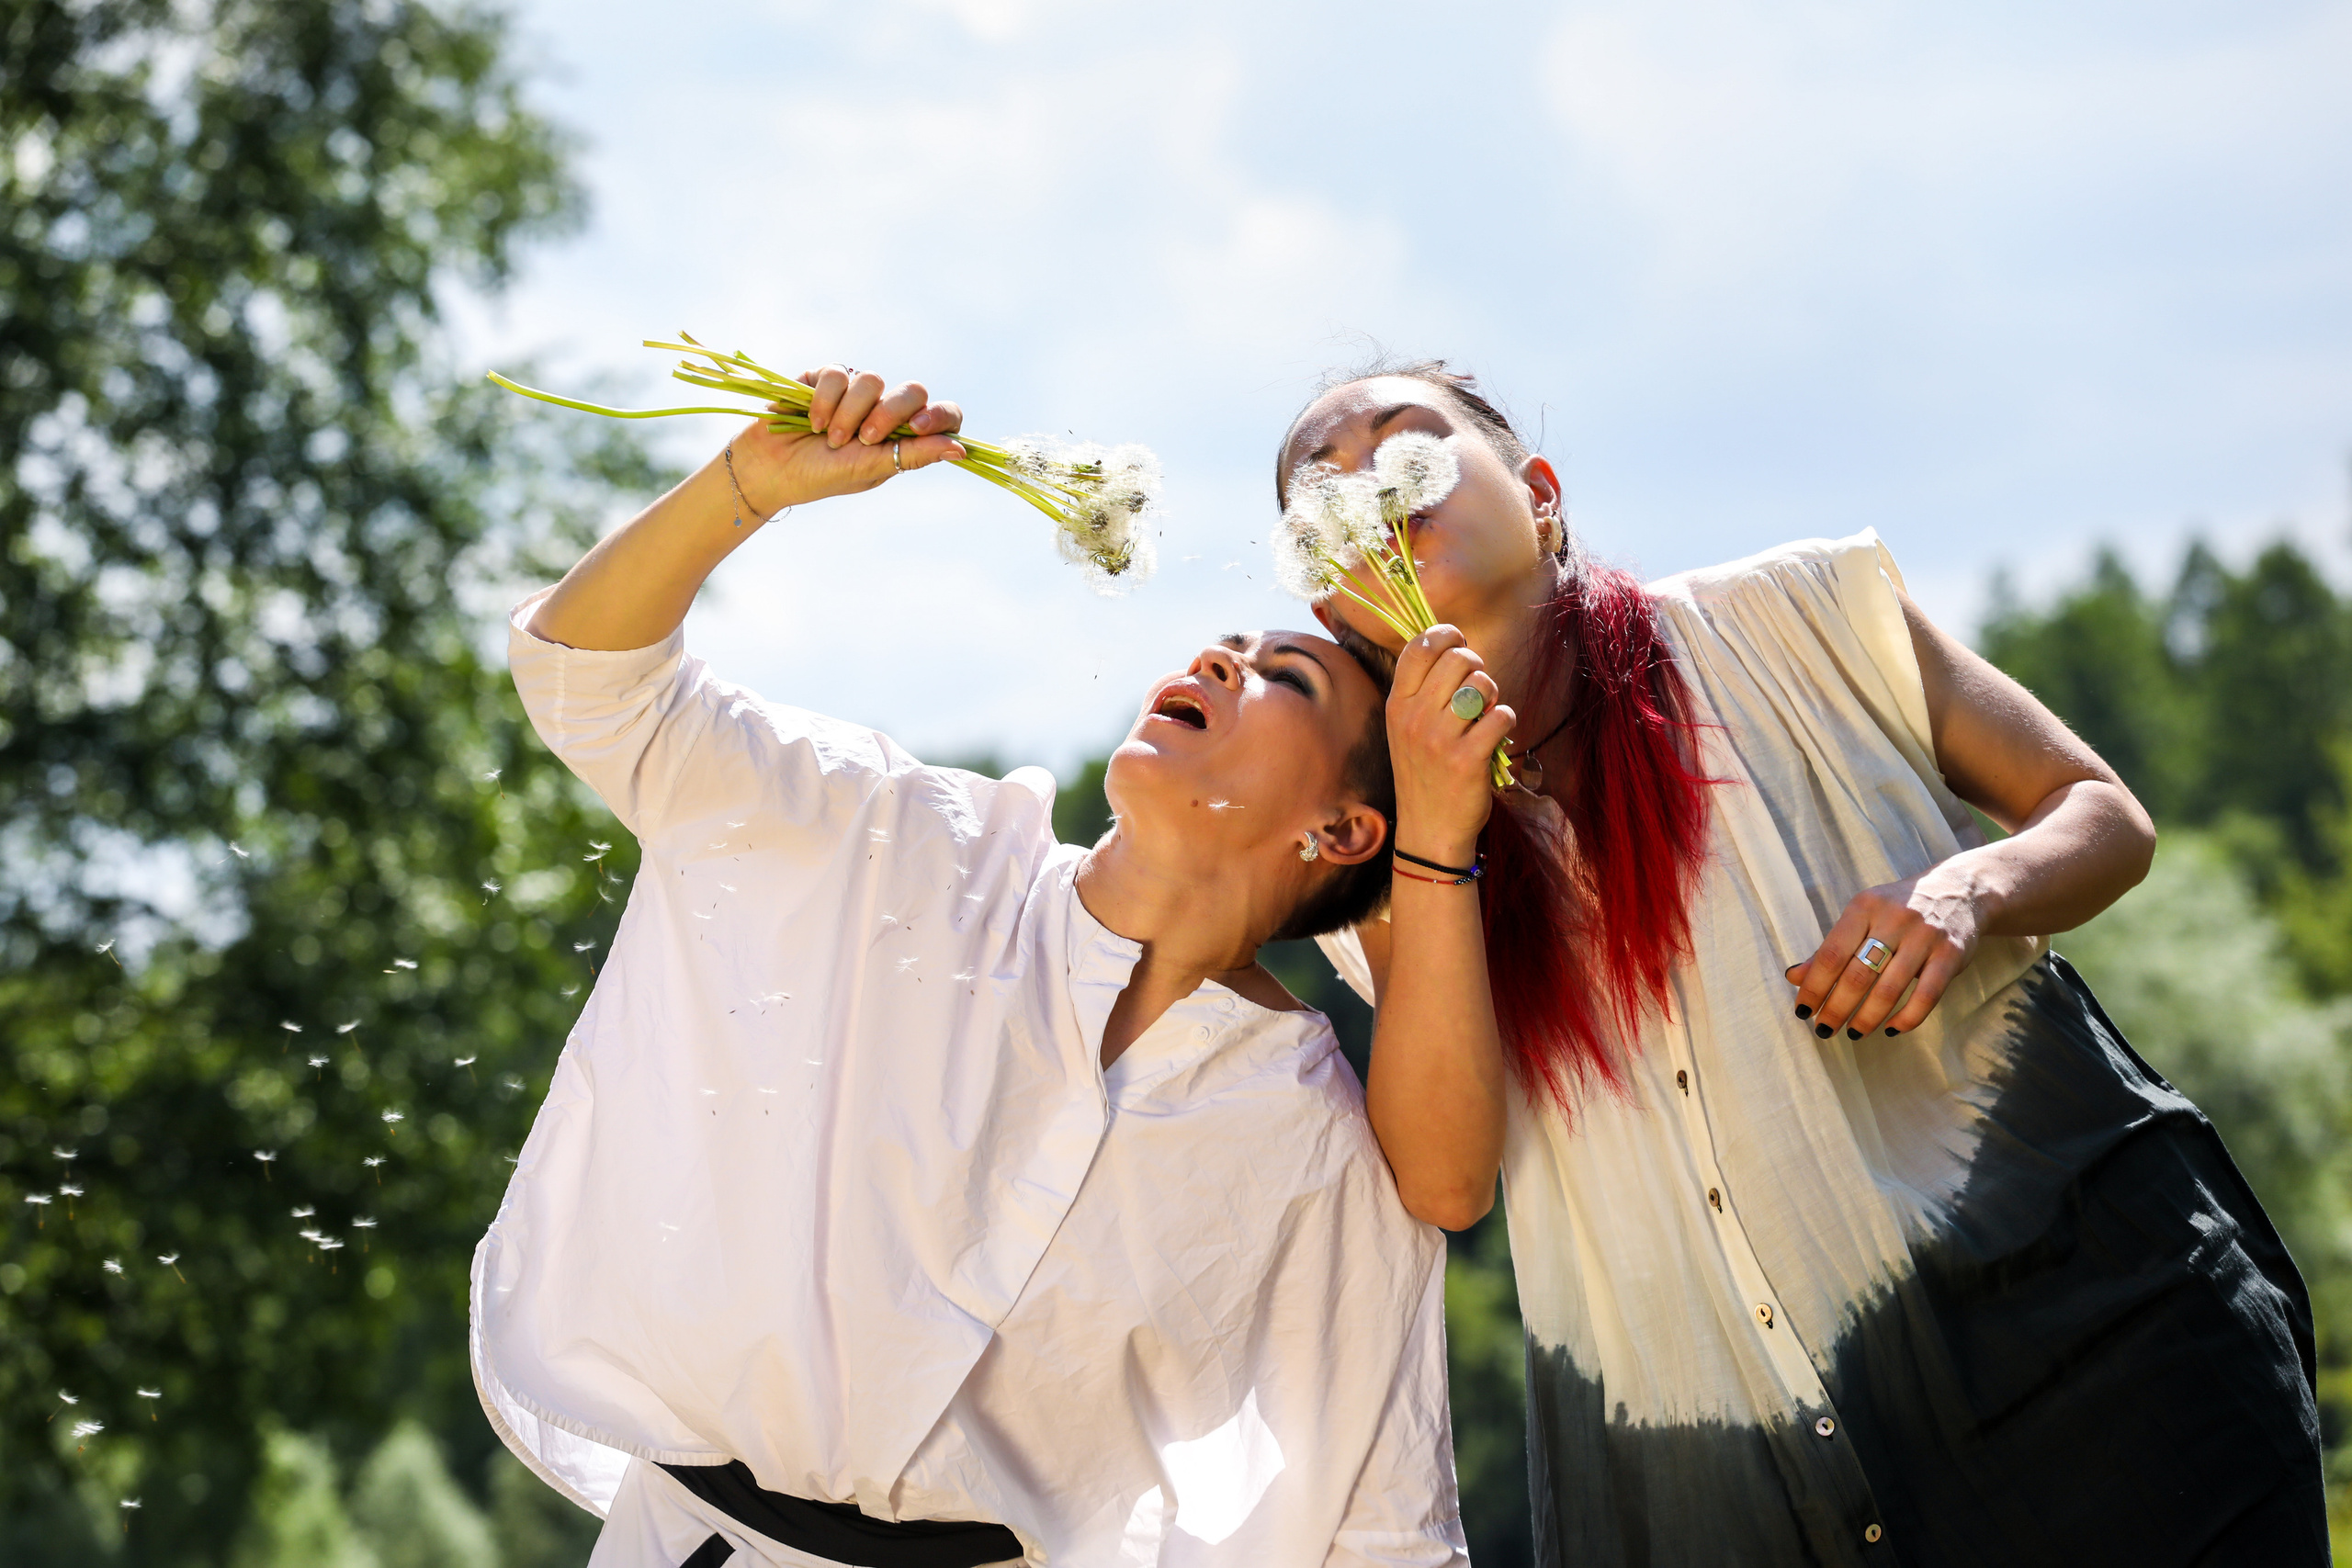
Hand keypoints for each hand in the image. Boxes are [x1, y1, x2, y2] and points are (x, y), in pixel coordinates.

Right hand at [728, 365, 966, 514]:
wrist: (769, 471)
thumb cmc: (822, 477)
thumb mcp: (871, 469)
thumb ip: (915, 456)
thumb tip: (961, 450)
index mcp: (903, 436)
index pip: (942, 414)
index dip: (939, 415)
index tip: (919, 427)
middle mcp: (884, 409)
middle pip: (912, 390)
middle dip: (889, 413)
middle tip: (865, 439)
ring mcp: (855, 392)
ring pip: (871, 380)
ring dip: (849, 413)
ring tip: (829, 438)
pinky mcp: (824, 378)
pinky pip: (837, 373)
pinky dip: (824, 400)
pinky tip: (810, 421)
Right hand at [1387, 626, 1515, 865]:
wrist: (1429, 831)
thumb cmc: (1424, 774)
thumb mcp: (1406, 730)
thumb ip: (1422, 691)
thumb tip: (1454, 647)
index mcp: (1397, 704)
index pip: (1420, 646)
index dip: (1446, 635)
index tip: (1460, 643)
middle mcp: (1414, 717)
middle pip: (1458, 658)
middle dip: (1477, 665)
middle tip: (1477, 688)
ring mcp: (1439, 738)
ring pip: (1482, 684)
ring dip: (1493, 694)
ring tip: (1485, 714)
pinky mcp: (1468, 759)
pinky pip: (1502, 715)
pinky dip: (1506, 721)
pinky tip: (1495, 735)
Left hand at [1785, 861, 1984, 1038]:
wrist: (1959, 890)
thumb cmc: (1898, 910)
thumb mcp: (1862, 917)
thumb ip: (1830, 947)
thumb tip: (1794, 978)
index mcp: (1864, 906)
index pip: (1831, 954)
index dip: (1814, 987)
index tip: (1802, 1011)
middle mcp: (1894, 918)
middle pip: (1857, 975)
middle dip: (1836, 1008)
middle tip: (1823, 1029)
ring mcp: (1925, 936)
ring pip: (1890, 989)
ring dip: (1867, 1018)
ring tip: (1853, 1033)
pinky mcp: (1951, 953)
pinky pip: (1926, 996)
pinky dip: (1907, 1019)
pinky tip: (1892, 1029)